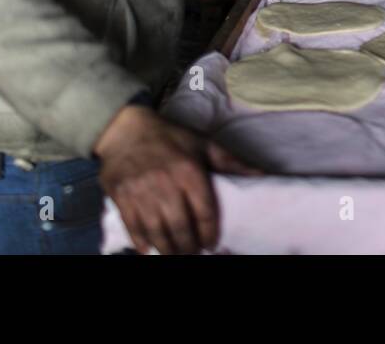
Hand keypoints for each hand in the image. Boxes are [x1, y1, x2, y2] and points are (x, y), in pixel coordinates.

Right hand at [95, 105, 261, 254]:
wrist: (125, 129)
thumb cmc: (170, 137)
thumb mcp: (203, 144)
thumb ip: (231, 161)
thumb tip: (262, 173)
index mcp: (189, 171)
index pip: (204, 211)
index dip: (209, 232)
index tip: (211, 244)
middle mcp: (165, 184)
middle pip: (180, 226)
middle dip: (188, 246)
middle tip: (193, 253)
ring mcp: (141, 192)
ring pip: (156, 230)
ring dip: (167, 248)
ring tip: (175, 254)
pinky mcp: (121, 196)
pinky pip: (133, 225)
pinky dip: (141, 241)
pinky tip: (149, 249)